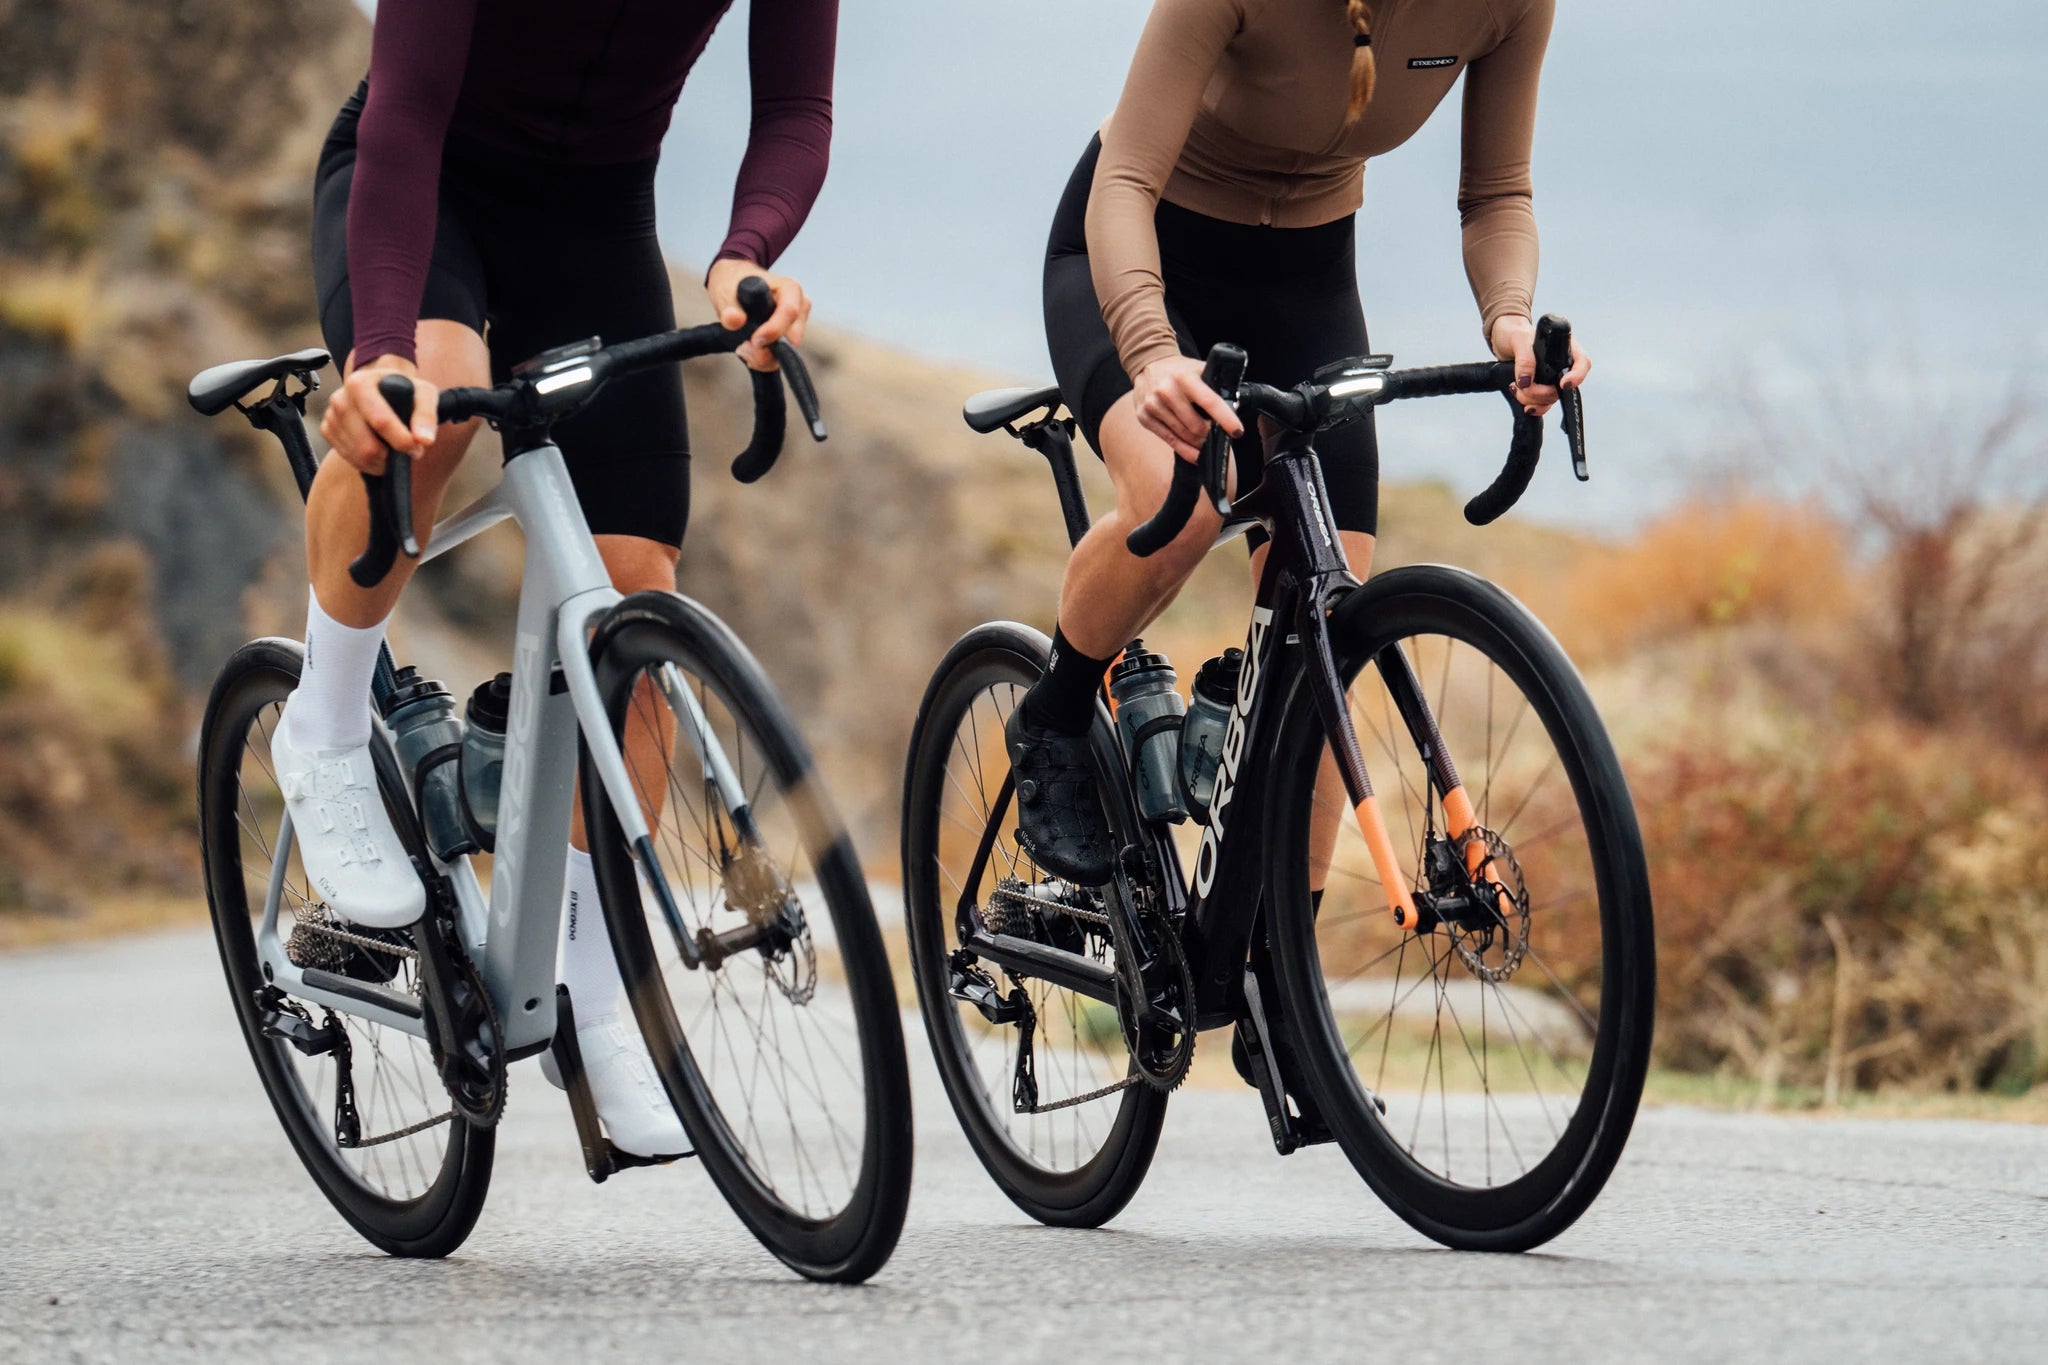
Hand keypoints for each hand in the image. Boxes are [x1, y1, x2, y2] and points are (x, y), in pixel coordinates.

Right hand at [320, 356, 438, 473]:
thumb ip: (427, 415)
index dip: (401, 441)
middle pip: (367, 445)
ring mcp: (331, 416)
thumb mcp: (423, 394)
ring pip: (358, 456)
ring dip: (382, 462)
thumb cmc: (404, 391)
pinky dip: (368, 463)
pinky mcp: (327, 430)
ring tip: (395, 452)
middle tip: (408, 452)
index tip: (417, 448)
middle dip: (391, 456)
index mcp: (360, 384)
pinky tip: (380, 453)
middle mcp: (340, 398)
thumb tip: (424, 440)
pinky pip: (348, 458)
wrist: (383, 389)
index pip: (380, 422)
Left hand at [707, 258, 810, 372]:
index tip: (754, 340)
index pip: (790, 312)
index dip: (773, 330)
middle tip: (743, 348)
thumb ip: (729, 307)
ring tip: (743, 347)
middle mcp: (799, 306)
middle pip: (792, 337)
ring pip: (787, 350)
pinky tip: (750, 350)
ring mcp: (796, 322)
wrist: (735, 284)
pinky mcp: (789, 337)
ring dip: (764, 356)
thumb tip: (734, 320)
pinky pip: (781, 355)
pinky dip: (765, 358)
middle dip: (767, 349)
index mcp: (789, 289)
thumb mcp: (726, 291)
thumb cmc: (735, 282)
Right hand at [1131, 354, 1244, 460]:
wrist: (1148, 363)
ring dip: (1198, 443)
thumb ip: (1215, 385)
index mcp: (1185, 377)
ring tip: (1206, 442)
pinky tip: (1195, 452)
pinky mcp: (1144, 417)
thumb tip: (1234, 408)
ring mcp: (1153, 405)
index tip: (1237, 431)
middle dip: (1210, 434)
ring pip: (1183, 435)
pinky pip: (1169, 440)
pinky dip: (1185, 449)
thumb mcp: (1198, 369)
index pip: (1209, 401)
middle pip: (1196, 426)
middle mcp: (1166, 390)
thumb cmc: (1179, 370)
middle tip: (1217, 435)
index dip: (1225, 419)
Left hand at [1490, 314, 1590, 416]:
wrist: (1501, 340)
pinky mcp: (1540, 388)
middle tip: (1523, 386)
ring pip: (1550, 398)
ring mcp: (1551, 378)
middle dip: (1541, 393)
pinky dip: (1531, 405)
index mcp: (1565, 348)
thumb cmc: (1513, 332)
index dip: (1577, 376)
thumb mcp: (1518, 339)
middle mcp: (1561, 365)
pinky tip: (1518, 396)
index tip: (1563, 384)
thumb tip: (1526, 381)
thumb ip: (1524, 358)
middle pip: (1563, 388)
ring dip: (1532, 399)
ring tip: (1515, 387)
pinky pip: (1542, 404)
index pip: (1582, 364)